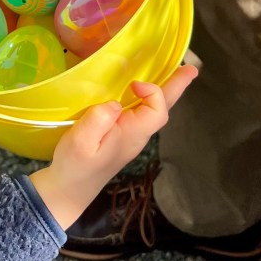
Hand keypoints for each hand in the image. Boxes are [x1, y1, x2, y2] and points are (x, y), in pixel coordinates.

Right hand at [29, 65, 196, 228]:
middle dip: (176, 87)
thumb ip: (98, 120)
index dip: (153, 92)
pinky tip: (142, 91)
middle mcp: (137, 135)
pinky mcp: (121, 137)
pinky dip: (148, 98)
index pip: (157, 111)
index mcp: (131, 135)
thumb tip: (115, 103)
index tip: (134, 84)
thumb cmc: (74, 166)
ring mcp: (130, 137)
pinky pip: (141, 113)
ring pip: (153, 111)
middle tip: (191, 70)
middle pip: (162, 109)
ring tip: (176, 73)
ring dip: (165, 91)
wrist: (69, 190)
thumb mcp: (81, 142)